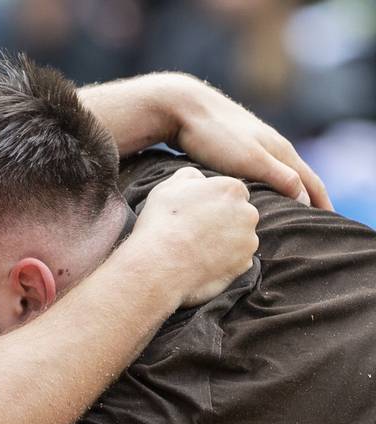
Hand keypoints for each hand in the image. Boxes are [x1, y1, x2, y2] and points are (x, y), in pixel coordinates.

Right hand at [130, 167, 259, 306]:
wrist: (160, 265)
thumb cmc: (161, 223)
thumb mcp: (168, 187)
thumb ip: (190, 176)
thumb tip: (198, 178)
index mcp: (231, 189)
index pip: (231, 191)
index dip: (213, 201)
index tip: (197, 212)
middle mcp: (248, 212)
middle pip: (240, 213)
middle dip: (223, 219)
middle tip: (196, 230)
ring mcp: (248, 240)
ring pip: (240, 236)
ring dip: (224, 240)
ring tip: (197, 247)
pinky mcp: (244, 263)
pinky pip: (237, 259)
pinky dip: (224, 260)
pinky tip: (202, 261)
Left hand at [166, 74, 331, 210]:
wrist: (183, 106)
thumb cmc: (215, 135)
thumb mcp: (250, 160)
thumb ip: (279, 177)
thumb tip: (305, 199)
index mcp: (281, 150)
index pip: (311, 182)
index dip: (323, 204)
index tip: (332, 225)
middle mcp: (271, 146)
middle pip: (299, 176)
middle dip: (311, 199)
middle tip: (318, 222)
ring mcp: (252, 144)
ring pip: (278, 171)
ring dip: (290, 190)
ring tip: (292, 210)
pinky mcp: (232, 145)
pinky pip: (258, 169)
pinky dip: (267, 184)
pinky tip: (258, 190)